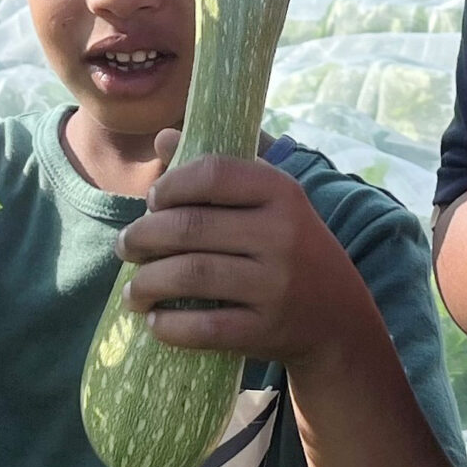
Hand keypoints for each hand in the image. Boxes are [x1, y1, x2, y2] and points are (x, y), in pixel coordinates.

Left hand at [119, 139, 372, 375]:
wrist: (340, 320)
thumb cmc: (295, 251)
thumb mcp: (272, 204)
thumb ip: (220, 172)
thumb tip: (162, 137)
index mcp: (283, 193)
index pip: (212, 173)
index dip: (170, 185)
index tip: (152, 201)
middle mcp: (282, 235)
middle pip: (190, 227)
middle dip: (143, 237)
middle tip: (125, 247)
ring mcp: (276, 285)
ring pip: (190, 275)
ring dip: (146, 283)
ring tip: (132, 290)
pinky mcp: (267, 330)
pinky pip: (204, 327)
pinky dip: (170, 326)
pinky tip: (155, 323)